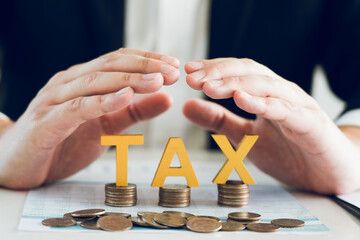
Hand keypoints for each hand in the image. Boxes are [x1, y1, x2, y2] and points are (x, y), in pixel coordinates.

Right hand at [0, 48, 179, 188]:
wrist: (15, 164)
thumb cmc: (61, 143)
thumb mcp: (107, 127)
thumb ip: (134, 112)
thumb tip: (166, 98)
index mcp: (83, 81)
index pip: (118, 60)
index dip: (148, 60)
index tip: (175, 65)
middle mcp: (68, 83)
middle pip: (110, 65)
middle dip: (145, 66)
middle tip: (173, 71)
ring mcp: (54, 100)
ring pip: (95, 82)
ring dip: (129, 79)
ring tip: (157, 81)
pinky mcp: (46, 122)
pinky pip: (77, 107)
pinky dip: (102, 101)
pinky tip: (125, 96)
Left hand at [183, 58, 359, 193]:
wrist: (327, 175)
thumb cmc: (289, 152)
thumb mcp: (244, 136)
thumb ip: (218, 121)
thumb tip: (186, 106)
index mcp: (265, 93)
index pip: (237, 72)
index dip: (212, 69)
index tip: (187, 72)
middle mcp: (281, 93)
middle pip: (249, 71)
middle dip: (219, 72)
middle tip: (192, 78)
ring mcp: (297, 106)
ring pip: (266, 85)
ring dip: (235, 83)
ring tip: (209, 86)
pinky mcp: (310, 123)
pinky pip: (285, 109)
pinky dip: (262, 102)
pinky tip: (241, 99)